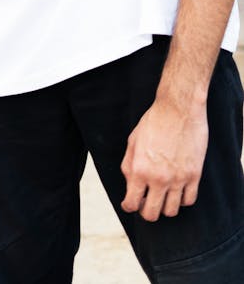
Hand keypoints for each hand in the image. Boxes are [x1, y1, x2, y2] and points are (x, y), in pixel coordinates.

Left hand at [121, 97, 208, 220]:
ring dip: (165, 206)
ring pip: (171, 211)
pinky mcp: (194, 175)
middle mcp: (158, 178)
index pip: (131, 203)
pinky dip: (182, 199)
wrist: (178, 109)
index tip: (131, 203)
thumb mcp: (132, 141)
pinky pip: (189, 200)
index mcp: (139, 169)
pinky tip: (178, 190)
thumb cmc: (154, 122)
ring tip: (163, 195)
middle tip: (147, 202)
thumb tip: (130, 185)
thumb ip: (128, 165)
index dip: (129, 206)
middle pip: (152, 214)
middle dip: (146, 211)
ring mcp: (178, 179)